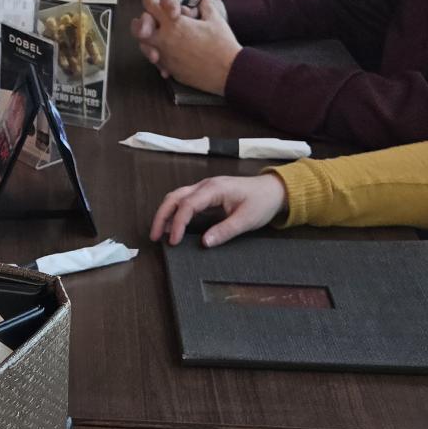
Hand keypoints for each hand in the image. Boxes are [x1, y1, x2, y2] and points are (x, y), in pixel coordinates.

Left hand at [131, 0, 239, 92]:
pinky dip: (159, 56)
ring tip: (160, 37)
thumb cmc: (222, 44)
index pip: (149, 5)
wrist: (228, 72)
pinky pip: (156, 61)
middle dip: (143, 21)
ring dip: (149, 39)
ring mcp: (165, 56)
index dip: (152, 1)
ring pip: (143, 46)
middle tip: (152, 20)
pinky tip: (169, 53)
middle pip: (138, 28)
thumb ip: (205, 3)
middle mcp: (164, 39)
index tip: (158, 3)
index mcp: (173, 23)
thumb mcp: (215, 19)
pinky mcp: (170, 69)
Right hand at [149, 174, 287, 246]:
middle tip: (154, 236)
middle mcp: (206, 185)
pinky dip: (175, 211)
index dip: (178, 224)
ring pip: (177, 197)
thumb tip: (204, 243)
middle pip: (175, 197)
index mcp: (214, 189)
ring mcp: (205, 188)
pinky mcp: (207, 193)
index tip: (174, 242)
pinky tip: (173, 225)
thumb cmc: (261, 202)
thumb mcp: (246, 220)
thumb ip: (225, 231)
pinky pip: (185, 200)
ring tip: (159, 233)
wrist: (273, 190)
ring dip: (166, 213)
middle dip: (162, 215)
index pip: (187, 205)